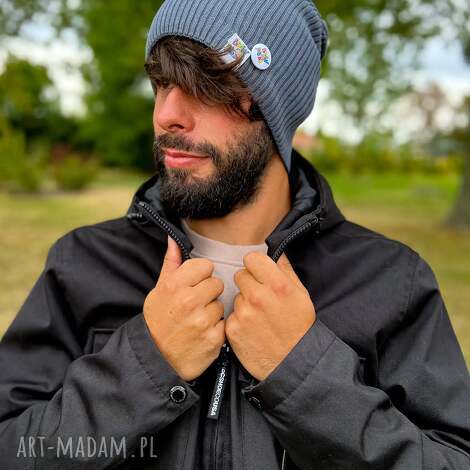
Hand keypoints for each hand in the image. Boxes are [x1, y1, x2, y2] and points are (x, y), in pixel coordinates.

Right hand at [143, 236, 225, 380]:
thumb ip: (171, 264)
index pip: (206, 266)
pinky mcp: (214, 338)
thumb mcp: (158, 291)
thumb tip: (173, 240)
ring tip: (198, 320)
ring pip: (222, 304)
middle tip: (196, 304)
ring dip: (213, 312)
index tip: (194, 285)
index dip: (201, 275)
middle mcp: (189, 300)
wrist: (156, 358)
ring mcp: (202, 320)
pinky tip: (203, 333)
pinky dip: (217, 329)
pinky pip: (225, 323)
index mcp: (175, 285)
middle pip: (217, 283)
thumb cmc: (158, 321)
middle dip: (209, 293)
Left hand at [226, 251, 315, 380]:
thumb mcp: (301, 295)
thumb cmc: (300, 328)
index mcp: (277, 284)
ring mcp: (243, 313)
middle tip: (260, 297)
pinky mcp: (232, 328)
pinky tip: (251, 328)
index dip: (255, 266)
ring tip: (259, 317)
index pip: (251, 259)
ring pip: (236, 296)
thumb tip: (277, 254)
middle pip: (240, 275)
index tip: (258, 273)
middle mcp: (258, 296)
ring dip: (244, 303)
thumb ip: (287, 271)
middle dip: (249, 283)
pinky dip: (238, 320)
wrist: (293, 362)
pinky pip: (231, 315)